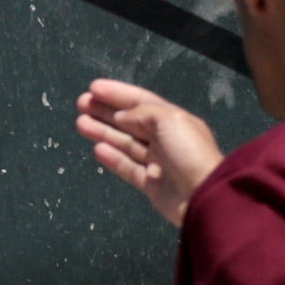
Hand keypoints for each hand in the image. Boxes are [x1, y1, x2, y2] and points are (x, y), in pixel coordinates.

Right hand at [72, 79, 221, 225]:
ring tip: (81, 123)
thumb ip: (142, 114)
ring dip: (103, 132)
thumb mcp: (169, 120)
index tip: (93, 88)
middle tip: (81, 103)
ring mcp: (157, 162)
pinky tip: (97, 149)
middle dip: (106, 111)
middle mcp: (165, 139)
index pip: (141, 101)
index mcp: (173, 120)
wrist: (203, 196)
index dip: (117, 94)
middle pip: (130, 121)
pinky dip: (112, 158)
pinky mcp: (151, 184)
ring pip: (125, 143)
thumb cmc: (189, 153)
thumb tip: (121, 117)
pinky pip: (128, 167)